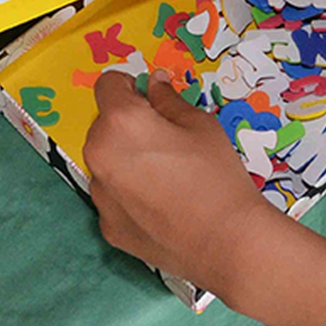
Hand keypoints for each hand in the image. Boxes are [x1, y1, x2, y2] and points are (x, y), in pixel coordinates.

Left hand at [85, 71, 284, 296]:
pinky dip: (128, 193)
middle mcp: (99, 156)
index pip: (106, 85)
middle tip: (165, 139)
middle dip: (127, 124)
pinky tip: (161, 202)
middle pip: (104, 125)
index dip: (129, 85)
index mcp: (120, 123)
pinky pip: (112, 196)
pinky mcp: (108, 226)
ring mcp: (100, 195)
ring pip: (106, 162)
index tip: (148, 98)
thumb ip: (168, 99)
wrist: (226, 242)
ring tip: (165, 174)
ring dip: (125, 159)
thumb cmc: (216, 176)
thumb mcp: (200, 124)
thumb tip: (154, 84)